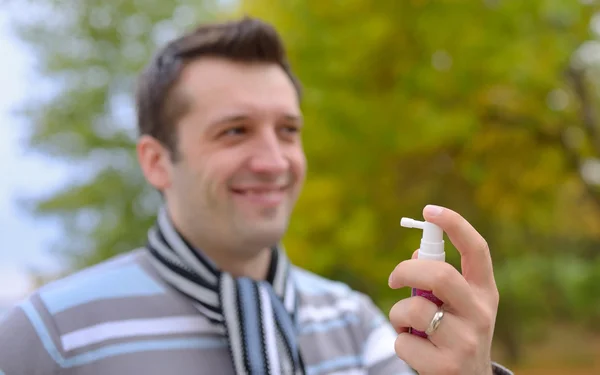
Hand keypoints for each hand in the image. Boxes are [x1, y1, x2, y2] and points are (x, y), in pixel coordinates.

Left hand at [388, 205, 498, 374]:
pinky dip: (399, 340)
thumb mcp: (459, 306)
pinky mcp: (445, 366)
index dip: (454, 224)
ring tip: (406, 324)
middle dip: (406, 270)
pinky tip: (415, 350)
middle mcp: (481, 314)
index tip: (429, 210)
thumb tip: (416, 255)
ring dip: (397, 313)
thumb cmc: (457, 334)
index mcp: (484, 292)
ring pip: (413, 308)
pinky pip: (403, 340)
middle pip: (439, 274)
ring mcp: (465, 341)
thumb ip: (440, 280)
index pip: (477, 249)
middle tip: (393, 279)